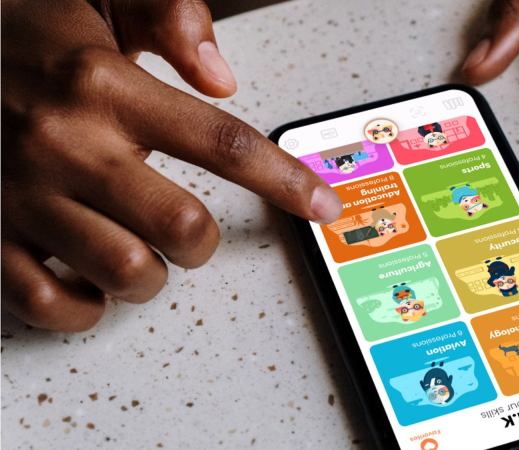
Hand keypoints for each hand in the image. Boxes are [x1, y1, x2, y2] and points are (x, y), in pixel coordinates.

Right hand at [1, 0, 341, 330]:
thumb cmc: (24, 38)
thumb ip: (167, 16)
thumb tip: (222, 78)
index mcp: (103, 84)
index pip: (224, 144)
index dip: (286, 181)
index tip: (321, 205)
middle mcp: (65, 143)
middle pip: (183, 227)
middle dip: (202, 241)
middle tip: (190, 230)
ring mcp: (24, 195)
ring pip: (127, 273)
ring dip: (153, 278)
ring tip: (144, 257)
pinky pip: (49, 303)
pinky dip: (87, 309)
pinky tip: (94, 284)